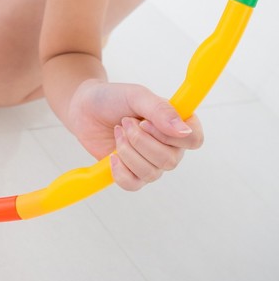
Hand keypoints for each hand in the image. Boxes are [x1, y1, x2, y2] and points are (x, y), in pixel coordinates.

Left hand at [68, 79, 203, 190]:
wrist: (85, 108)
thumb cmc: (113, 98)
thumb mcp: (136, 95)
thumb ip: (160, 109)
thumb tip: (184, 130)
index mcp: (176, 123)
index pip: (195, 139)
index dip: (171, 136)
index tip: (147, 122)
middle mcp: (169, 146)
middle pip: (170, 160)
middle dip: (140, 141)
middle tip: (125, 122)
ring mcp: (151, 162)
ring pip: (151, 174)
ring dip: (127, 151)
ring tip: (117, 132)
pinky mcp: (132, 174)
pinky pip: (133, 185)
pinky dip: (119, 170)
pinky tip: (112, 155)